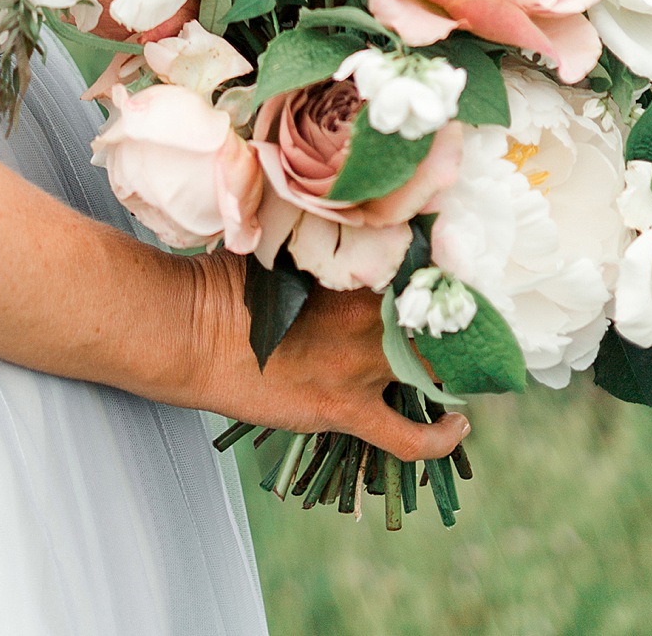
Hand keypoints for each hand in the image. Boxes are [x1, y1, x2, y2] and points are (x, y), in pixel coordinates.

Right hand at [193, 257, 468, 464]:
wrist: (192, 334)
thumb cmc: (227, 280)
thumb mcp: (278, 242)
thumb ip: (319, 235)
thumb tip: (344, 212)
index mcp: (352, 270)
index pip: (421, 263)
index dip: (443, 265)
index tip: (450, 262)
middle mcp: (367, 318)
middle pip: (435, 318)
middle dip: (451, 317)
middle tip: (458, 316)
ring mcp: (360, 368)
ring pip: (433, 372)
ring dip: (448, 367)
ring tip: (458, 363)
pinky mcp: (347, 412)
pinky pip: (410, 438)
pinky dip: (439, 438)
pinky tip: (457, 428)